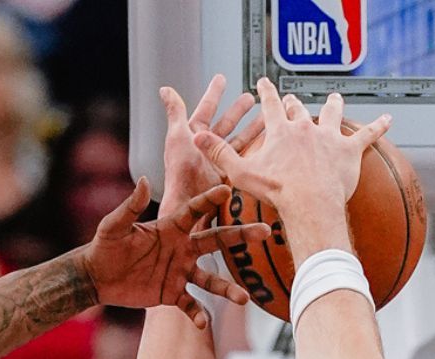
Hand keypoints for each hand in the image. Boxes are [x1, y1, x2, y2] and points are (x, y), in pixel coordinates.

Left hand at [82, 178, 267, 328]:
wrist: (97, 277)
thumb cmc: (105, 246)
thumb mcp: (114, 225)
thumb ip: (130, 206)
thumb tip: (145, 180)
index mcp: (171, 228)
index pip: (196, 211)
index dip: (210, 200)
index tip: (227, 188)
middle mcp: (182, 249)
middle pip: (217, 241)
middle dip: (241, 237)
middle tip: (265, 231)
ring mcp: (180, 272)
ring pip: (211, 280)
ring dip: (227, 289)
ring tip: (245, 299)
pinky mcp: (172, 294)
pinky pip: (190, 305)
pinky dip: (198, 314)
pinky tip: (204, 324)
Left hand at [159, 76, 260, 218]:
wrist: (191, 205)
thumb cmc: (180, 172)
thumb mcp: (177, 136)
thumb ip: (175, 112)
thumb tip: (166, 90)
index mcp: (193, 135)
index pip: (206, 108)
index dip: (214, 93)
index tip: (222, 79)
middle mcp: (207, 147)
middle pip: (226, 123)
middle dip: (238, 110)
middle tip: (251, 97)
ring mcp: (219, 160)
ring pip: (239, 138)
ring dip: (252, 126)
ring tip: (266, 116)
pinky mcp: (230, 173)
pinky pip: (246, 156)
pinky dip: (257, 147)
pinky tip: (268, 138)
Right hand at [195, 79, 389, 210]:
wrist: (309, 203)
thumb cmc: (275, 191)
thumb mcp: (240, 173)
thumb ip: (218, 153)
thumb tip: (194, 137)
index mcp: (280, 130)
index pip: (270, 105)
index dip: (266, 92)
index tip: (264, 82)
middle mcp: (305, 127)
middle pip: (299, 108)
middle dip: (293, 102)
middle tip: (290, 98)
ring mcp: (329, 137)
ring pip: (332, 114)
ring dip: (333, 105)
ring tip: (335, 98)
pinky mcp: (349, 151)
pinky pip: (367, 135)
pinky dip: (379, 127)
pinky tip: (390, 119)